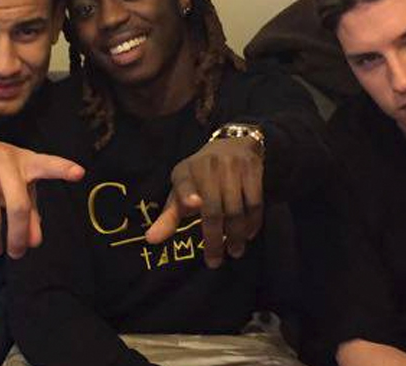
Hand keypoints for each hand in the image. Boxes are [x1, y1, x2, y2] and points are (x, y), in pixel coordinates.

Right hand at [0, 131, 84, 258]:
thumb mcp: (18, 184)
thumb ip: (30, 213)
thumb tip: (34, 242)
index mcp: (26, 161)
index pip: (47, 164)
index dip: (62, 169)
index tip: (79, 173)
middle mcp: (4, 161)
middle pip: (18, 206)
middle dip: (18, 236)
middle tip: (16, 254)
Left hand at [145, 136, 263, 267]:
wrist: (233, 143)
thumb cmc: (201, 175)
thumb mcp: (182, 189)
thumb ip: (169, 216)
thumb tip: (151, 240)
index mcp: (186, 171)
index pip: (183, 183)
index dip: (187, 194)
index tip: (193, 206)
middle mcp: (208, 166)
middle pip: (213, 209)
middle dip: (214, 238)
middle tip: (215, 261)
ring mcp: (232, 167)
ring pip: (236, 209)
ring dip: (236, 235)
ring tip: (235, 252)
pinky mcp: (253, 170)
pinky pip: (255, 202)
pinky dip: (252, 222)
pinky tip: (249, 235)